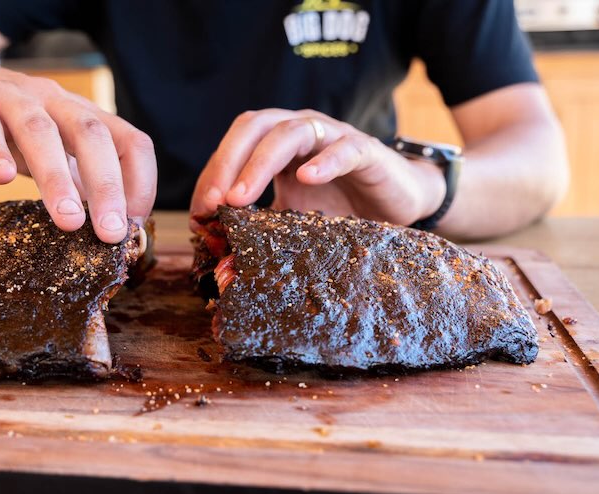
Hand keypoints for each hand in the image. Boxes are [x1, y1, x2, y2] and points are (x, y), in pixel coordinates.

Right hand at [0, 37, 155, 242]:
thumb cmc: (6, 123)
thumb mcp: (51, 148)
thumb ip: (77, 178)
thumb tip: (111, 226)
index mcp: (81, 114)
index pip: (130, 141)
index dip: (140, 182)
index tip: (135, 226)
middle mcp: (53, 100)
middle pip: (91, 136)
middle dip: (107, 187)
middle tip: (111, 233)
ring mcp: (10, 98)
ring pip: (40, 132)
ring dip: (57, 178)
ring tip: (68, 220)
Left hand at [190, 109, 445, 227]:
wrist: (398, 203)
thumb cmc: (341, 208)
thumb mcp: (293, 220)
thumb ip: (260, 229)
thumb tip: (221, 261)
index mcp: (276, 143)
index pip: (235, 145)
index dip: (213, 173)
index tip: (200, 212)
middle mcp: (300, 131)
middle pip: (254, 127)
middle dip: (228, 163)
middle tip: (213, 202)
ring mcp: (332, 136)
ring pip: (290, 134)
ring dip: (260, 164)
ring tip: (241, 197)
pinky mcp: (366, 151)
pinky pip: (344, 148)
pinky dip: (324, 161)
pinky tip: (306, 179)